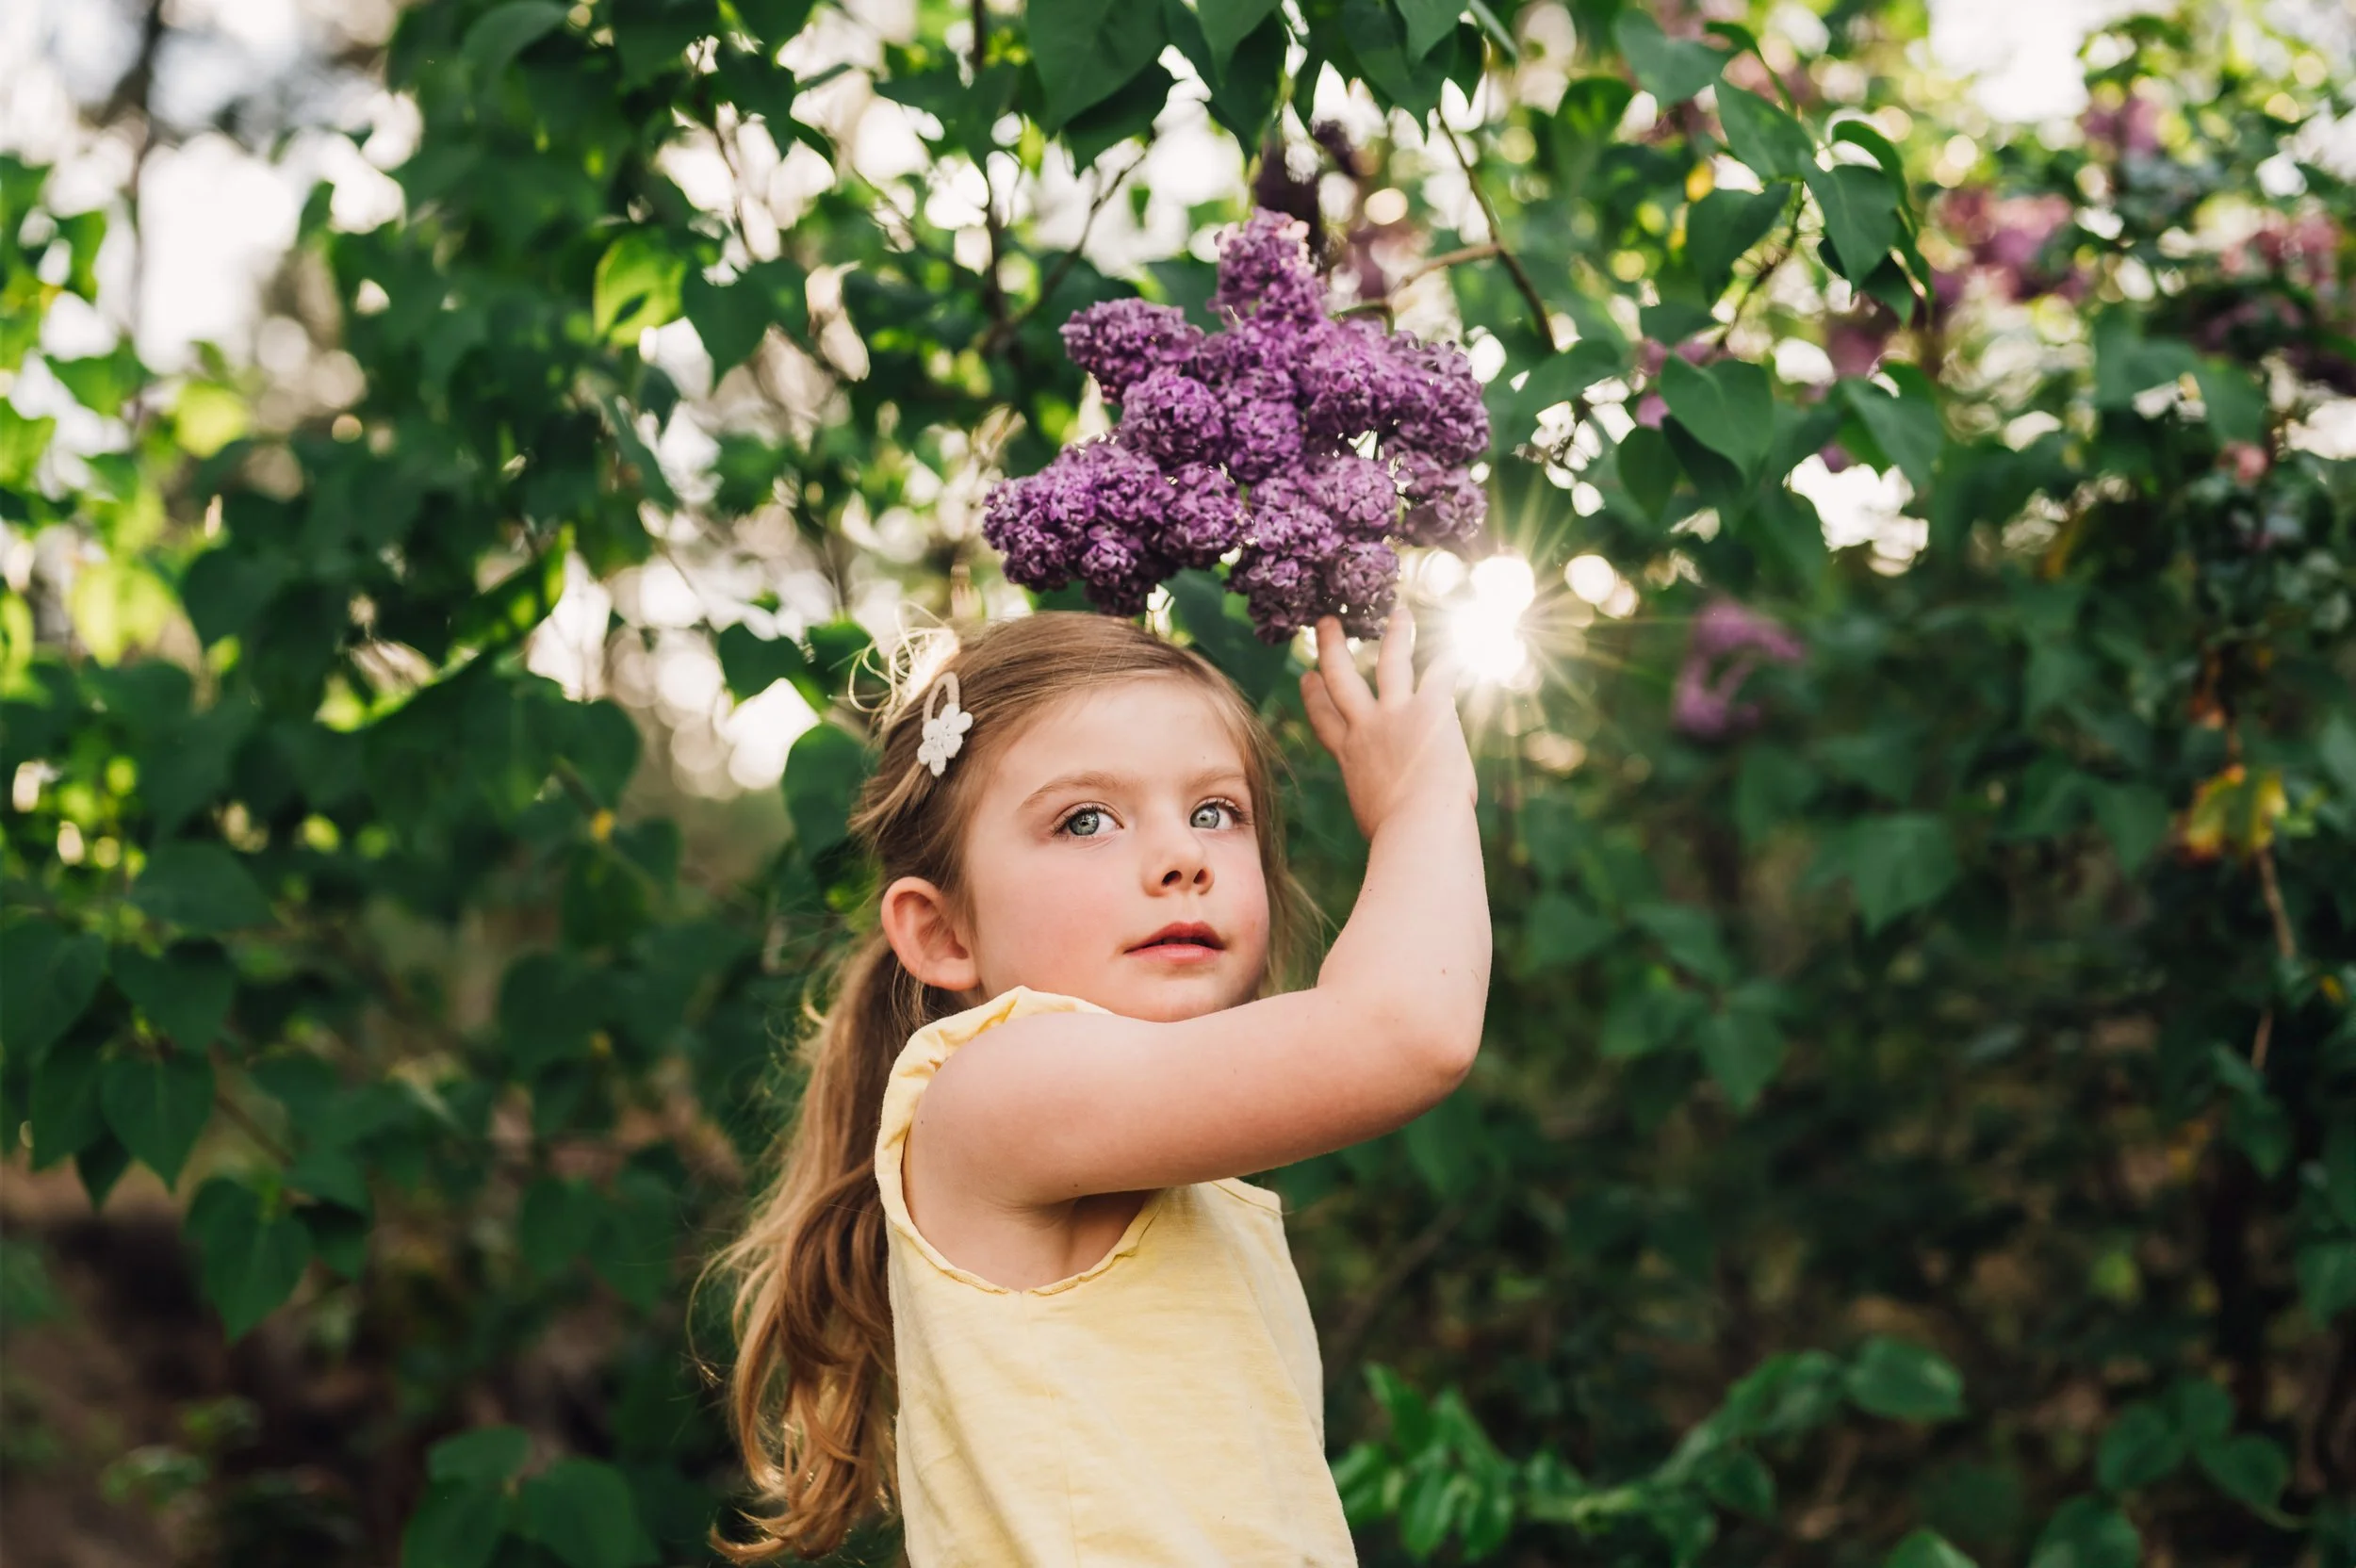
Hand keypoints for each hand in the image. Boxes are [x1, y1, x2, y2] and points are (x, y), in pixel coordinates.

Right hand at [1299, 607, 1475, 839]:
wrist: (1417, 829)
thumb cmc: (1400, 839)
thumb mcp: (1377, 819)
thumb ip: (1381, 807)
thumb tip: (1393, 829)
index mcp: (1349, 757)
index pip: (1324, 719)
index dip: (1313, 696)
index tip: (1307, 678)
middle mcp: (1365, 728)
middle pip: (1340, 677)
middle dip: (1331, 648)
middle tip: (1327, 623)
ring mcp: (1395, 714)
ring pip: (1391, 662)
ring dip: (1395, 635)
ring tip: (1399, 613)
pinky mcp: (1430, 708)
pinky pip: (1441, 673)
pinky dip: (1451, 657)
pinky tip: (1459, 641)